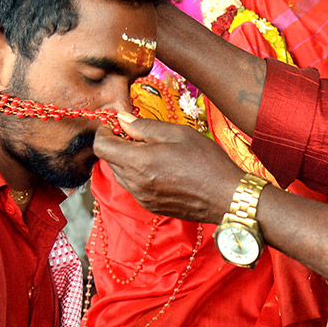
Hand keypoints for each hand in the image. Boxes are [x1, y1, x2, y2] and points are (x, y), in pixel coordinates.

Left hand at [94, 113, 243, 224]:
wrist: (226, 196)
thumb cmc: (206, 161)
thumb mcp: (176, 133)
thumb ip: (144, 127)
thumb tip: (121, 120)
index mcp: (139, 162)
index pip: (101, 146)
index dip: (104, 132)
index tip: (115, 124)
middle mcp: (135, 183)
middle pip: (109, 160)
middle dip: (117, 144)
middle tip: (138, 134)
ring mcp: (142, 198)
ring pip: (121, 174)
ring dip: (128, 160)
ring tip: (152, 150)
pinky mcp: (151, 206)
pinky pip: (134, 187)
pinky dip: (138, 174)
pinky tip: (160, 167)